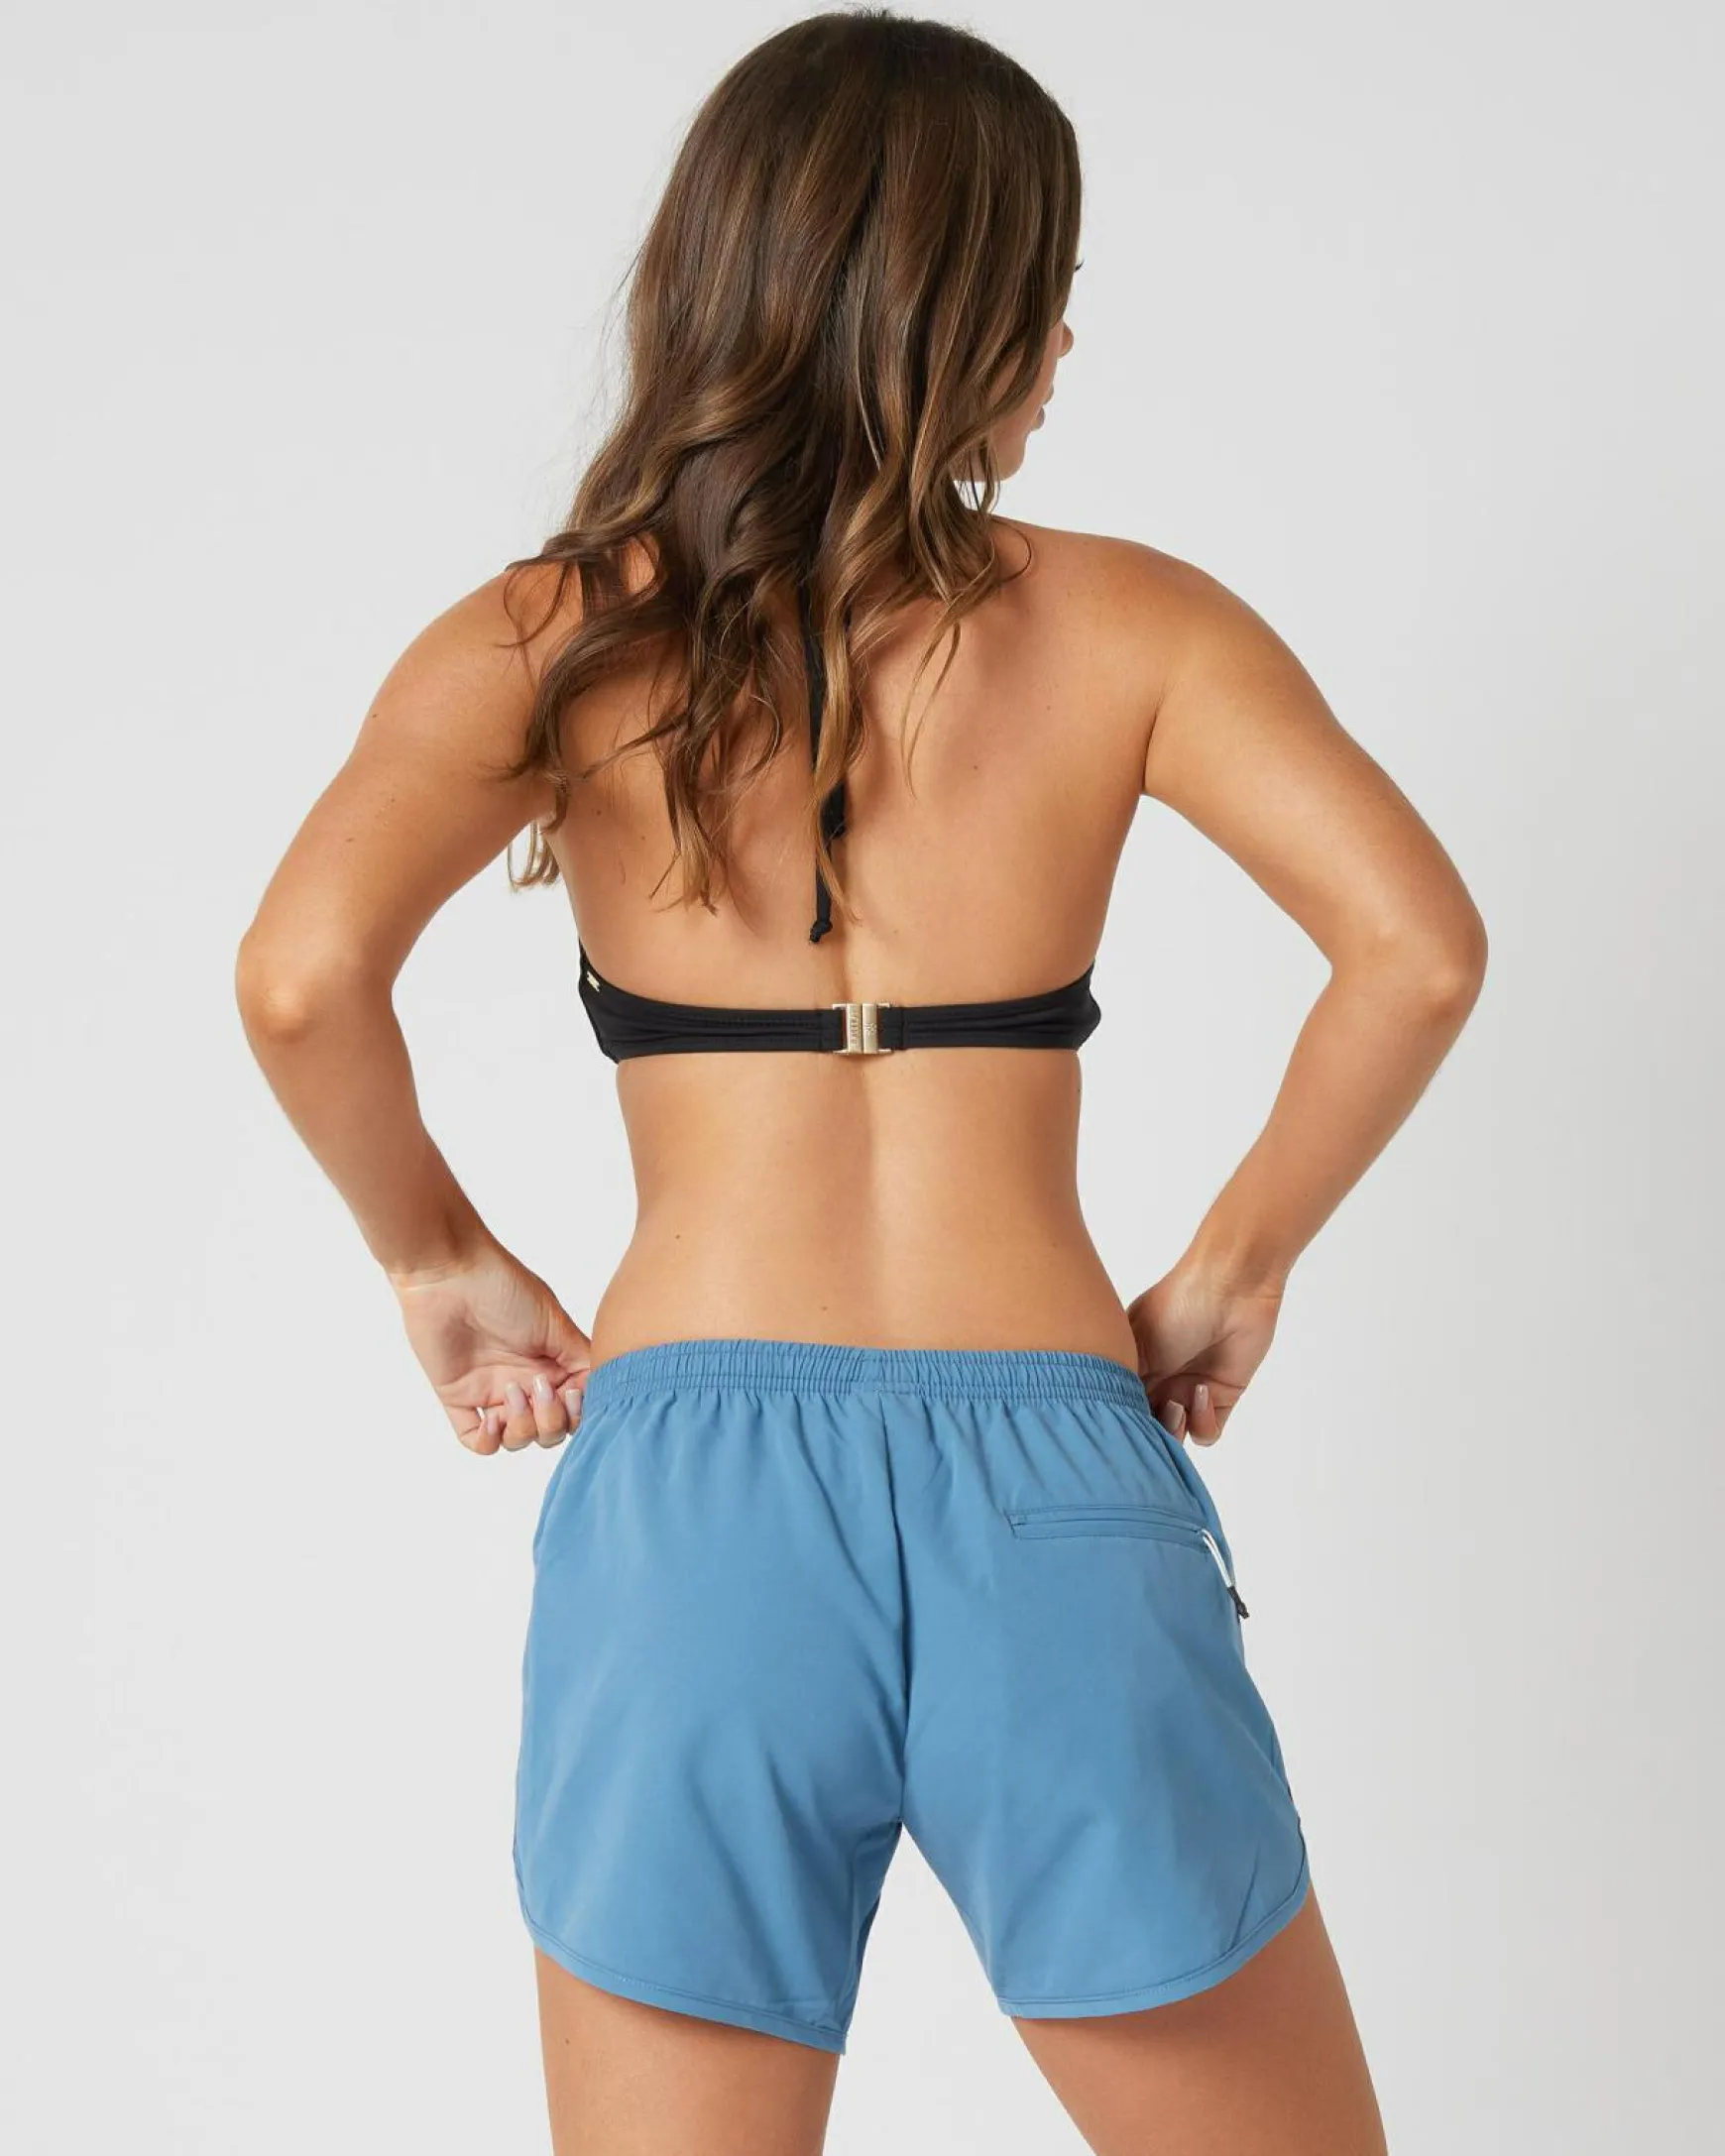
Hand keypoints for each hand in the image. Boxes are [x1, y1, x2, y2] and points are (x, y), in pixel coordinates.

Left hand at [389, 1240, 590, 1454]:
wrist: (450, 1274)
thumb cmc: (504, 1287)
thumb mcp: (556, 1322)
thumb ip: (581, 1358)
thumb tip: (601, 1390)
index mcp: (553, 1364)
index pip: (576, 1407)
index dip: (578, 1413)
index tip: (572, 1394)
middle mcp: (526, 1381)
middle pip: (550, 1430)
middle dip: (551, 1422)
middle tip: (540, 1389)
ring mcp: (493, 1391)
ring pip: (518, 1440)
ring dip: (522, 1429)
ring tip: (512, 1394)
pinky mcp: (459, 1397)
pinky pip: (476, 1441)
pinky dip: (487, 1441)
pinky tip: (491, 1419)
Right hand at [1126, 1264, 1284, 1445]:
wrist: (1229, 1290)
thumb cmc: (1175, 1307)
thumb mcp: (1135, 1344)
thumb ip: (1122, 1384)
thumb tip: (1115, 1416)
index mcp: (1133, 1366)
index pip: (1121, 1406)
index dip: (1121, 1418)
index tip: (1122, 1420)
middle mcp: (1159, 1381)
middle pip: (1147, 1426)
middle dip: (1147, 1430)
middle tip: (1153, 1413)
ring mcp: (1189, 1391)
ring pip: (1176, 1436)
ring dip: (1174, 1430)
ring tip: (1177, 1405)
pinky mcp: (1221, 1397)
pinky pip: (1207, 1432)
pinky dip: (1203, 1422)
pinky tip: (1203, 1393)